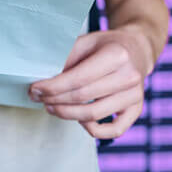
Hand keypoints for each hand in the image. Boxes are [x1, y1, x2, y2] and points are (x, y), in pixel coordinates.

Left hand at [28, 28, 152, 139]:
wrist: (137, 50)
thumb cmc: (107, 46)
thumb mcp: (86, 41)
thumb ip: (66, 57)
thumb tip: (44, 78)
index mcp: (116, 55)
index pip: (78, 78)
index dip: (53, 87)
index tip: (35, 89)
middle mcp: (129, 76)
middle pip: (83, 97)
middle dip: (55, 100)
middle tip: (39, 98)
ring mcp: (134, 95)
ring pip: (94, 115)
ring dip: (67, 114)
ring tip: (51, 107)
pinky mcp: (136, 110)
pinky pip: (114, 130)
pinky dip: (93, 130)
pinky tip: (78, 119)